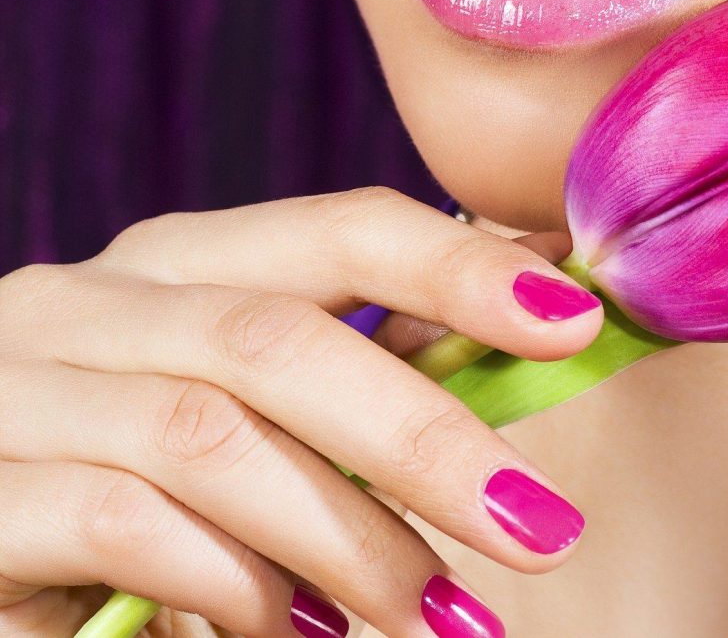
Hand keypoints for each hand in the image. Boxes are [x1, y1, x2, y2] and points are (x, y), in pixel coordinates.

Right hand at [0, 188, 602, 636]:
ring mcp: (20, 389)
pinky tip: (294, 628)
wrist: (16, 544)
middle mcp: (93, 301)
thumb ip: (380, 367)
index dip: (459, 268)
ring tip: (436, 615)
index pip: (338, 229)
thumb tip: (545, 311)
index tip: (573, 321)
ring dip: (348, 537)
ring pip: (210, 436)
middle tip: (537, 528)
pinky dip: (233, 582)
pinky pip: (125, 523)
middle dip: (425, 438)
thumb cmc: (166, 479)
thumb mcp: (276, 411)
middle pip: (280, 339)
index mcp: (184, 262)